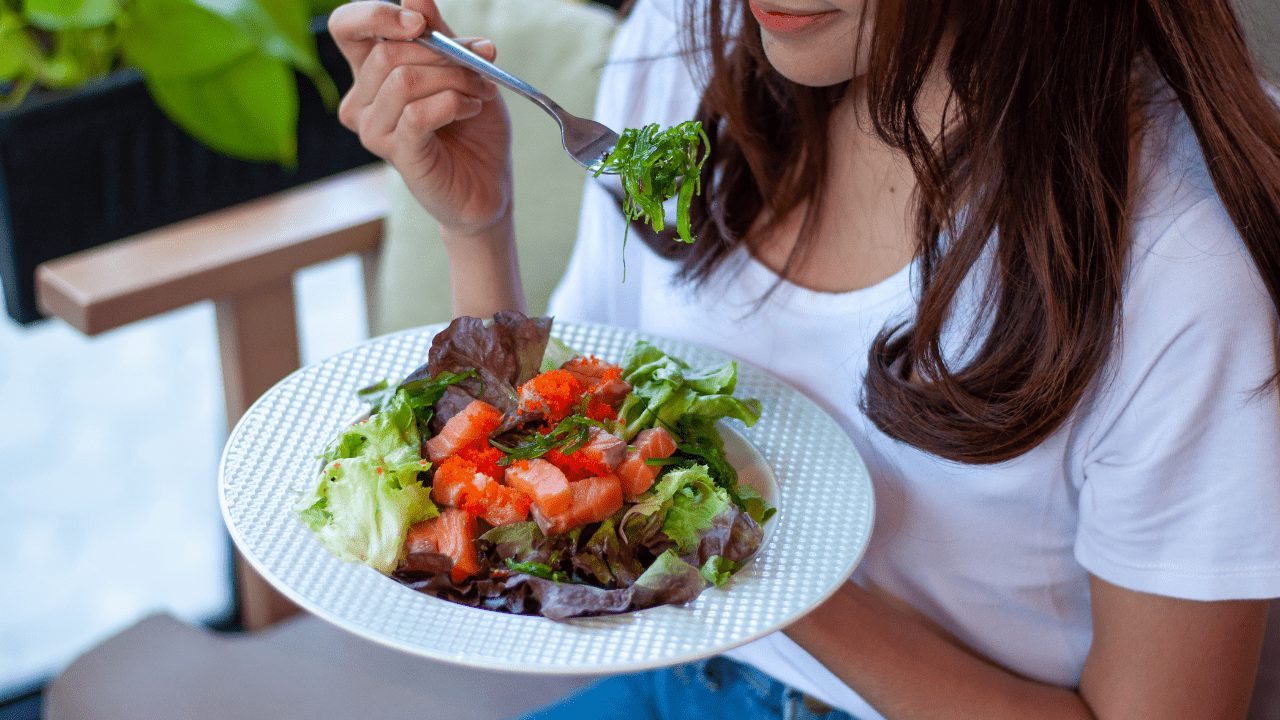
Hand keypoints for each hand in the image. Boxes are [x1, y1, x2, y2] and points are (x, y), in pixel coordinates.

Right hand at [329, 0, 513, 237]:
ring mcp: (374, 129)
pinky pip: (418, 112)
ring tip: (479, 92)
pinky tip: (471, 109)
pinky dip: (453, 103)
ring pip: (404, 79)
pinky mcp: (396, 153)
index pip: (346, 26)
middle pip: (387, 52)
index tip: (422, 22)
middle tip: (481, 64)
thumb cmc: (473, 128)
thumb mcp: (462, 69)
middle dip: (443, 52)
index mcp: (371, 72)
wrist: (489, 182)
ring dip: (454, 78)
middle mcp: (363, 100)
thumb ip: (440, 34)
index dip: (377, 14)